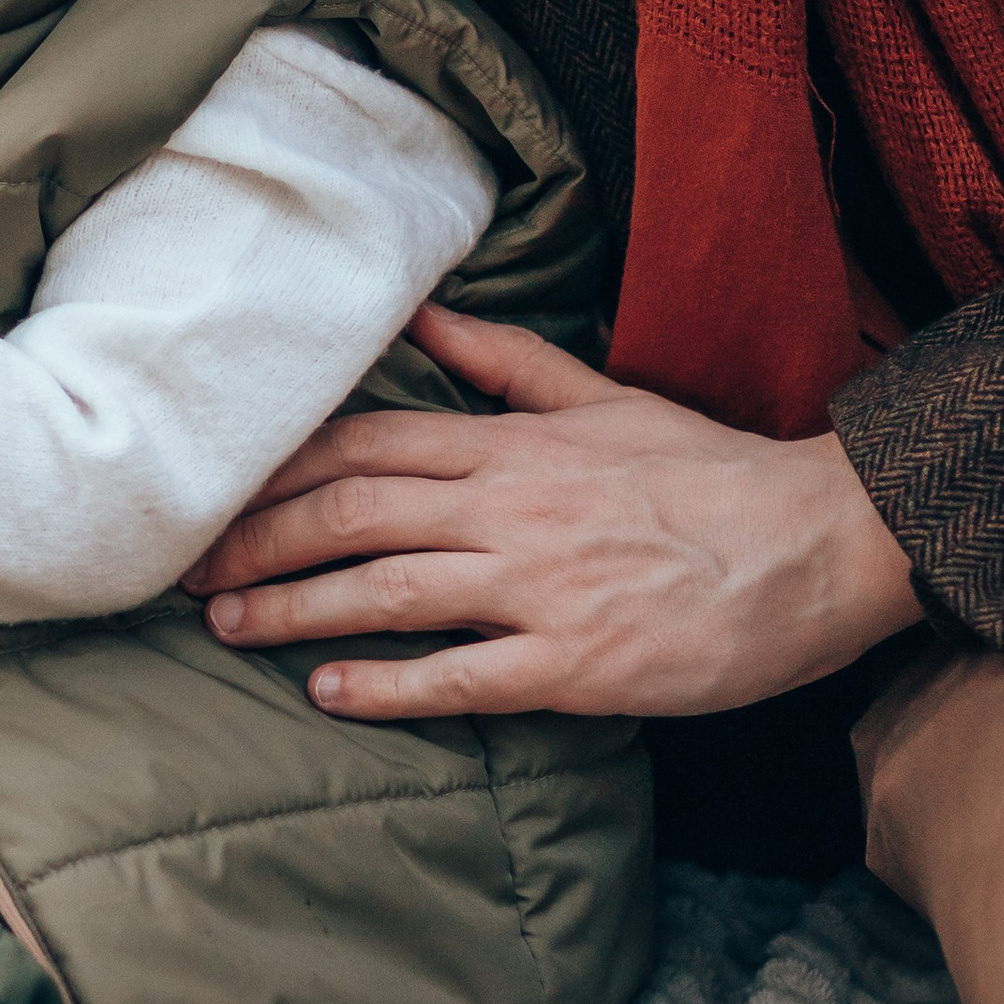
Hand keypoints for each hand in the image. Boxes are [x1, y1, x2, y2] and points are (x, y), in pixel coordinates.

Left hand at [184, 300, 920, 721]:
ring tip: (226, 625)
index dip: (277, 470)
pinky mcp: (578, 664)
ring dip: (294, 608)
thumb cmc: (708, 472)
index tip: (213, 491)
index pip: (364, 444)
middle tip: (185, 570)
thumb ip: (504, 363)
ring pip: (388, 591)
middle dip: (258, 539)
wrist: (818, 542)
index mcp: (511, 445)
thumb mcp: (602, 397)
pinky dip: (387, 684)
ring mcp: (541, 587)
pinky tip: (327, 692)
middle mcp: (510, 508)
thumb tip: (425, 311)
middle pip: (352, 513)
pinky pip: (462, 677)